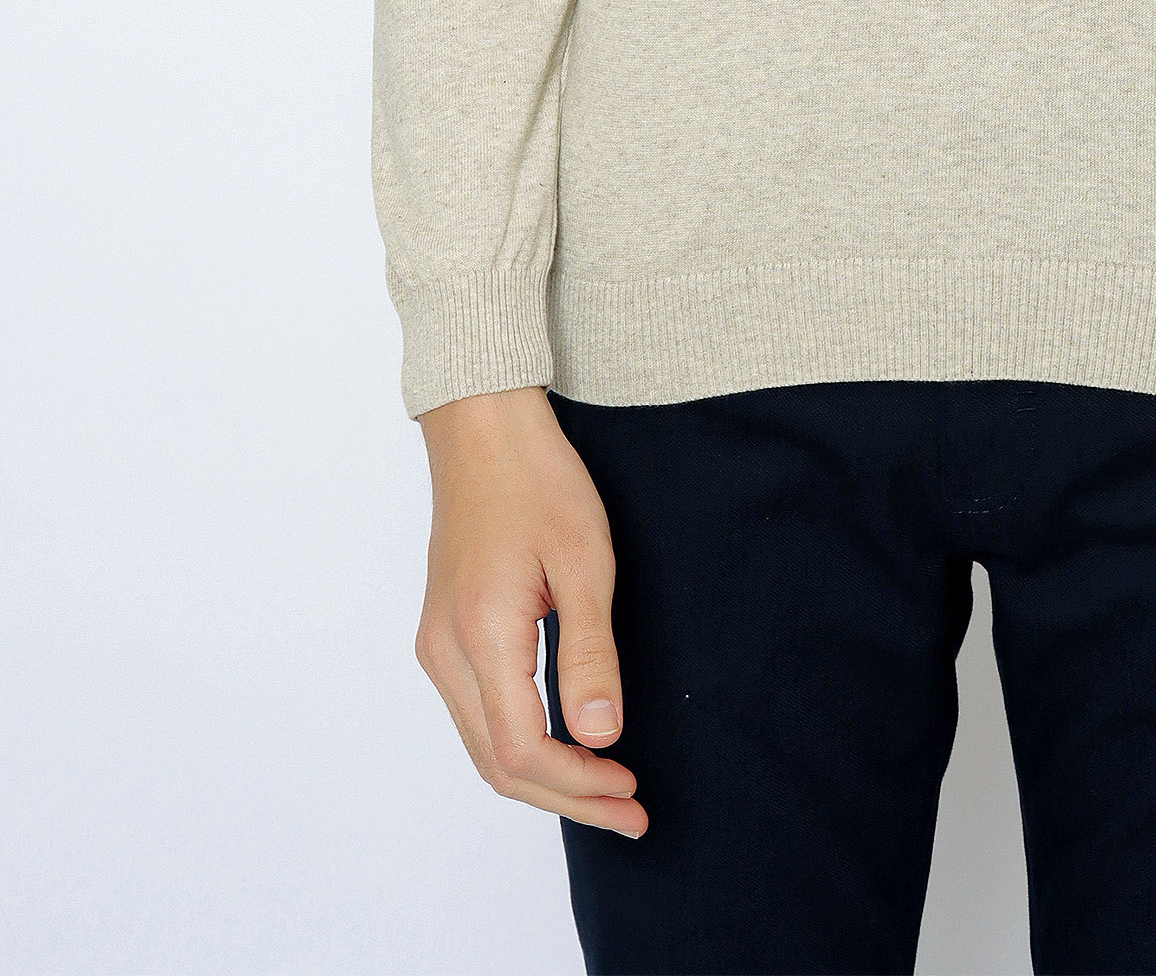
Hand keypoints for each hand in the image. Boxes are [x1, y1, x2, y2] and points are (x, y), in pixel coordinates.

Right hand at [415, 385, 646, 839]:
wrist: (484, 430)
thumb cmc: (539, 482)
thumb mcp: (583, 561)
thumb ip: (590, 653)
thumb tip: (602, 737)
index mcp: (479, 637)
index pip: (523, 750)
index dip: (579, 784)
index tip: (631, 791)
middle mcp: (445, 653)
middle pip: (498, 764)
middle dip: (567, 797)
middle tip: (630, 813)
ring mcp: (438, 645)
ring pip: (484, 746)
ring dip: (545, 776)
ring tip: (607, 790)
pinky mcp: (445, 635)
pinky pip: (479, 715)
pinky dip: (522, 745)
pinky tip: (567, 745)